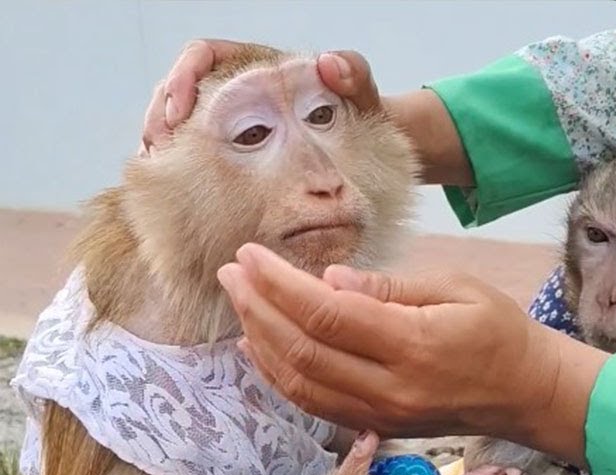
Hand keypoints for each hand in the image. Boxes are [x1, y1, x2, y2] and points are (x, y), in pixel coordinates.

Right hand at [137, 39, 471, 183]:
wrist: (368, 147)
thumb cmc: (360, 112)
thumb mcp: (361, 88)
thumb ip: (353, 71)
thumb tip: (327, 63)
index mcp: (254, 67)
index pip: (203, 56)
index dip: (182, 76)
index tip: (179, 108)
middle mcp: (234, 90)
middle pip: (177, 90)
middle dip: (159, 115)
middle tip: (157, 146)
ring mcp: (229, 122)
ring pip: (177, 123)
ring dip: (162, 143)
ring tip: (158, 166)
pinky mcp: (231, 152)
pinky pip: (194, 154)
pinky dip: (179, 166)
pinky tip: (176, 187)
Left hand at [216, 244, 606, 463]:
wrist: (530, 393)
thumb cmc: (501, 331)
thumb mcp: (459, 288)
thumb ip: (391, 287)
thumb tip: (329, 279)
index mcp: (414, 345)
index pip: (327, 315)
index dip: (281, 285)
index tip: (252, 254)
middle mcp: (392, 387)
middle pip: (303, 351)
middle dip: (258, 309)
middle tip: (232, 272)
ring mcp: (383, 414)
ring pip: (300, 384)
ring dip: (260, 342)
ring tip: (240, 302)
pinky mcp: (379, 426)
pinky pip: (314, 404)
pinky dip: (280, 376)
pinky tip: (261, 347)